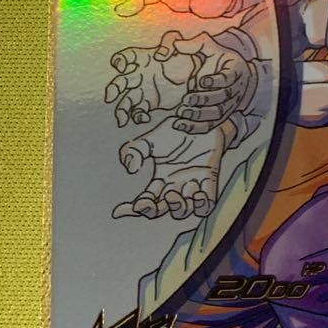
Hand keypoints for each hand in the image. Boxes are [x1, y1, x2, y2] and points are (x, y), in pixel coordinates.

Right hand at [104, 31, 195, 126]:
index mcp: (145, 58)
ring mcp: (143, 90)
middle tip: (110, 97)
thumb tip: (160, 55)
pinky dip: (138, 115)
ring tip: (122, 120)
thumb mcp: (184, 44)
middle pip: (121, 81)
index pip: (128, 56)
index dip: (121, 60)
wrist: (199, 77)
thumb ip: (172, 43)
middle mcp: (139, 74)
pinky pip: (138, 110)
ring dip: (121, 109)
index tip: (122, 66)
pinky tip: (144, 118)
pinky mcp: (150, 102)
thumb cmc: (189, 57)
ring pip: (126, 100)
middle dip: (114, 88)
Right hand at [112, 116, 228, 219]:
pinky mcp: (209, 180)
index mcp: (160, 180)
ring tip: (174, 193)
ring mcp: (192, 185)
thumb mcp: (149, 140)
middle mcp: (175, 186)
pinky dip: (202, 205)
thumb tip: (131, 169)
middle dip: (154, 210)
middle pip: (161, 210)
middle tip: (155, 196)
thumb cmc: (176, 131)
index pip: (145, 202)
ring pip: (183, 210)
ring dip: (177, 207)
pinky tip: (197, 195)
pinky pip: (207, 204)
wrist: (201, 116)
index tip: (118, 211)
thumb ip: (133, 151)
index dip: (132, 210)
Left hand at [163, 32, 258, 132]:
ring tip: (182, 111)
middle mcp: (235, 90)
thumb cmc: (221, 60)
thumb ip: (194, 44)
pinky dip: (194, 127)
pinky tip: (179, 124)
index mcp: (235, 70)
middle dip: (204, 100)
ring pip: (216, 115)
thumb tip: (175, 45)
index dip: (217, 80)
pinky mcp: (220, 117)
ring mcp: (229, 105)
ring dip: (198, 115)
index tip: (202, 80)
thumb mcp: (211, 47)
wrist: (239, 78)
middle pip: (222, 98)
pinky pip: (209, 126)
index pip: (229, 77)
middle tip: (187, 98)